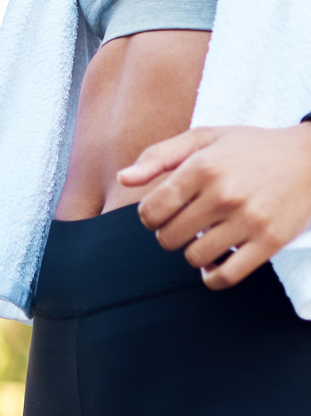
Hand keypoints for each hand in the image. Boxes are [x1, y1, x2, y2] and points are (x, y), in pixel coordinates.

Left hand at [120, 123, 310, 288]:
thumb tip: (123, 179)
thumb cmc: (250, 147)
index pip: (152, 210)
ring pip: (194, 257)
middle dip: (168, 234)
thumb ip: (159, 156)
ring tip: (201, 238)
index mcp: (203, 166)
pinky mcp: (269, 242)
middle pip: (169, 237)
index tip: (159, 213)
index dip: (148, 217)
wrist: (310, 159)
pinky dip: (211, 277)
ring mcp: (248, 220)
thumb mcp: (204, 138)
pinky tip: (213, 263)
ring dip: (191, 253)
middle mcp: (224, 194)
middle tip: (182, 224)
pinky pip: (226, 276)